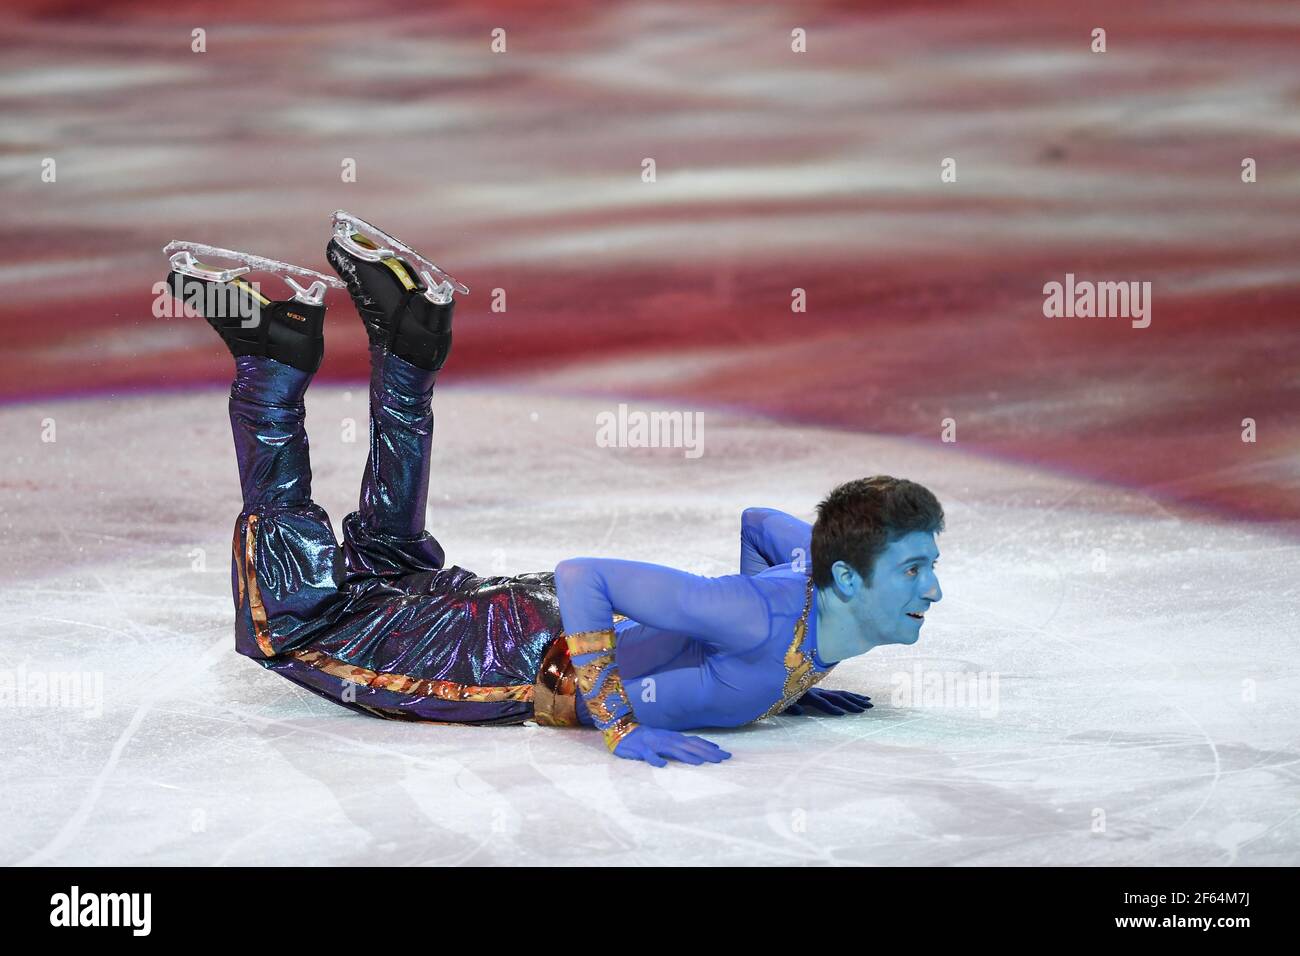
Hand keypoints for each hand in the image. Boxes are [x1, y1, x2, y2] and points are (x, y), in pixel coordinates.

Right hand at [612, 726, 731, 766]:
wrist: (623, 732)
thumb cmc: (648, 739)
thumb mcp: (668, 740)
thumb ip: (684, 745)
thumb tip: (704, 750)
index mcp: (674, 738)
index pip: (696, 742)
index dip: (711, 748)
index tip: (726, 755)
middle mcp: (668, 739)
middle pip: (690, 746)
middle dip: (707, 753)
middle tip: (722, 759)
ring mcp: (655, 744)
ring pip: (673, 750)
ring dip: (687, 756)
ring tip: (700, 763)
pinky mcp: (641, 750)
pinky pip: (649, 756)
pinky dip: (656, 760)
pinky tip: (663, 766)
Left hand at [783, 688, 872, 715]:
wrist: (782, 681)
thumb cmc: (782, 696)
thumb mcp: (783, 702)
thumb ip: (791, 706)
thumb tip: (799, 712)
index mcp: (808, 695)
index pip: (822, 702)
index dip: (831, 708)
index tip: (842, 714)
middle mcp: (818, 691)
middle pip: (836, 698)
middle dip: (850, 704)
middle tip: (863, 710)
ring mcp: (824, 690)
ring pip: (843, 694)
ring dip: (856, 699)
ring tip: (869, 705)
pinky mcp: (826, 691)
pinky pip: (842, 693)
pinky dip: (853, 696)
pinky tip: (863, 699)